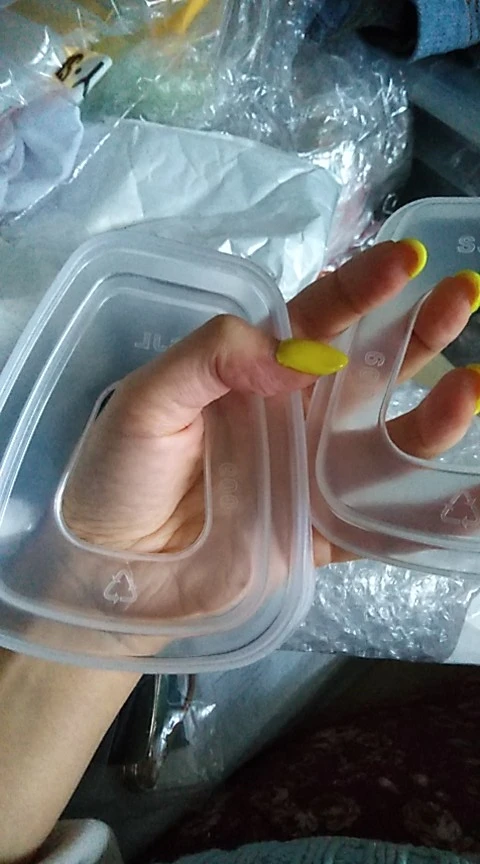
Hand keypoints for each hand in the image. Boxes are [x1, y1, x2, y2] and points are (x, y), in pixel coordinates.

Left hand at [63, 240, 479, 573]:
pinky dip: (428, 516)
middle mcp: (295, 418)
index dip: (361, 289)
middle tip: (464, 295)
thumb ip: (213, 356)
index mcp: (256, 375)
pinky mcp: (319, 535)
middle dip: (417, 333)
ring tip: (473, 389)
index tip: (405, 261)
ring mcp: (311, 477)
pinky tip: (471, 499)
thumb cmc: (119, 474)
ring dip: (434, 418)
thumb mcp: (148, 398)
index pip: (318, 321)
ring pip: (385, 442)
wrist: (108, 571)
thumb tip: (298, 357)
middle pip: (368, 370)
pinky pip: (380, 525)